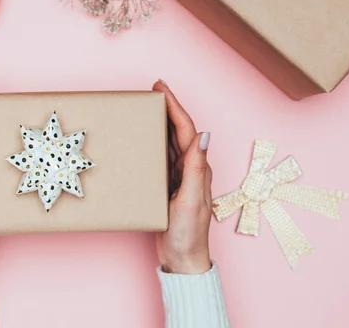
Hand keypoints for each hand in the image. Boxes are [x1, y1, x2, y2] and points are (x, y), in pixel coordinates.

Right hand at [153, 80, 212, 274]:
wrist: (183, 258)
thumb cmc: (189, 233)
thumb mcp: (191, 200)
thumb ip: (197, 169)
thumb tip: (203, 135)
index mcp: (198, 168)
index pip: (187, 130)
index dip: (175, 107)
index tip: (161, 89)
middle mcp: (192, 169)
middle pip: (179, 131)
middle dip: (168, 108)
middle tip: (154, 91)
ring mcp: (180, 177)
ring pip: (170, 142)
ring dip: (161, 123)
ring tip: (149, 108)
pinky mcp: (169, 186)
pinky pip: (162, 157)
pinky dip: (154, 143)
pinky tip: (145, 140)